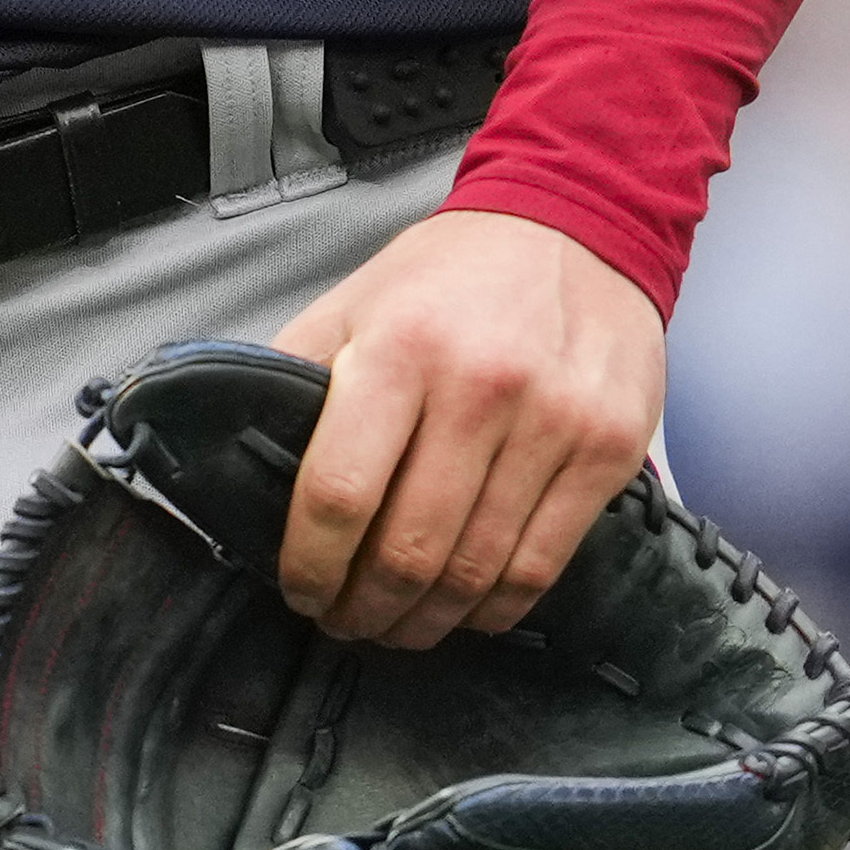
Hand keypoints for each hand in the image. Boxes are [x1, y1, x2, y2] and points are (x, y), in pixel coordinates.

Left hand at [271, 209, 665, 650]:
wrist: (576, 224)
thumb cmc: (451, 276)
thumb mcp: (354, 304)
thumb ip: (296, 377)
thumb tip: (240, 457)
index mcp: (399, 350)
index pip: (339, 493)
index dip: (311, 565)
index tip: (300, 591)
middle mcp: (479, 388)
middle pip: (408, 549)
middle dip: (365, 608)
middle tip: (345, 621)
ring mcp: (553, 424)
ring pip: (476, 570)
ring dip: (426, 620)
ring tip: (398, 625)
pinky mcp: (608, 451)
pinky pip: (541, 564)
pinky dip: (495, 606)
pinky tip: (466, 608)